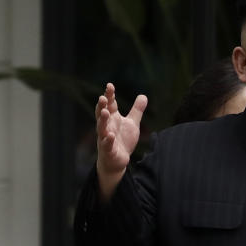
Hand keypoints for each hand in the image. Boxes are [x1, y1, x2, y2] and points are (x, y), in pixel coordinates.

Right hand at [96, 83, 145, 200]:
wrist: (117, 160)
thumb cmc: (122, 140)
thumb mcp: (132, 123)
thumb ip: (136, 110)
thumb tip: (143, 96)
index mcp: (112, 119)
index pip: (110, 105)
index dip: (109, 95)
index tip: (110, 85)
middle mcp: (106, 127)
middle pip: (102, 114)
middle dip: (102, 106)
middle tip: (103, 97)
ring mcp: (105, 138)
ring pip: (101, 128)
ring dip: (103, 120)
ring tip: (105, 112)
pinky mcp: (108, 150)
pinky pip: (107, 144)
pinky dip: (108, 140)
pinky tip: (110, 135)